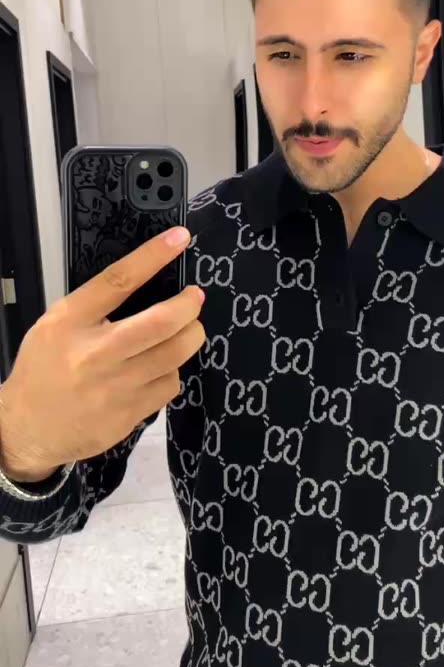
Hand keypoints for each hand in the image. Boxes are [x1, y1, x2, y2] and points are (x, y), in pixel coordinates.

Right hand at [0, 227, 204, 480]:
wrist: (26, 428)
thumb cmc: (44, 369)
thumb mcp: (56, 325)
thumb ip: (95, 305)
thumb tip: (148, 280)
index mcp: (71, 323)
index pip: (118, 280)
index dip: (153, 256)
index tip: (179, 238)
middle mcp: (93, 354)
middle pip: (160, 322)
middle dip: (189, 305)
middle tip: (194, 298)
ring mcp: (113, 387)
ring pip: (174, 354)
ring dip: (190, 337)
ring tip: (186, 331)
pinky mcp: (127, 415)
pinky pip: (170, 385)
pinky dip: (172, 371)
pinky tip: (161, 368)